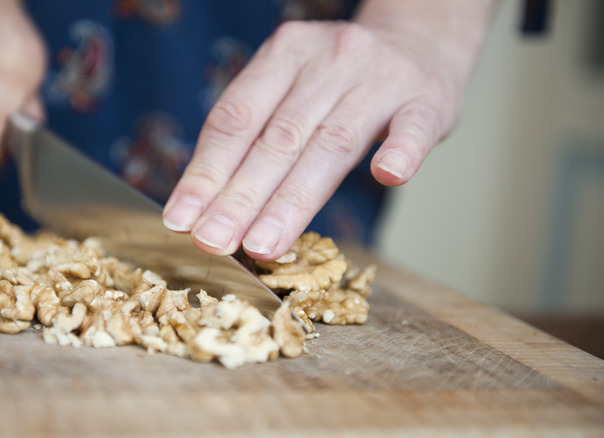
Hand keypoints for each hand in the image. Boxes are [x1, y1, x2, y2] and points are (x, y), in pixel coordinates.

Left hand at [163, 0, 496, 259]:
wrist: (420, 40)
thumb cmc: (341, 81)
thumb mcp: (289, 88)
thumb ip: (253, 138)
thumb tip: (201, 209)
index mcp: (284, 56)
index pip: (235, 120)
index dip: (206, 172)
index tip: (182, 221)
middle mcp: (329, 61)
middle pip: (277, 138)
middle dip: (240, 197)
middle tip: (212, 242)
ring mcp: (380, 78)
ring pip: (332, 143)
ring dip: (294, 199)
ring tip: (262, 243)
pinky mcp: (428, 99)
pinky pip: (414, 126)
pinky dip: (400, 150)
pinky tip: (385, 176)